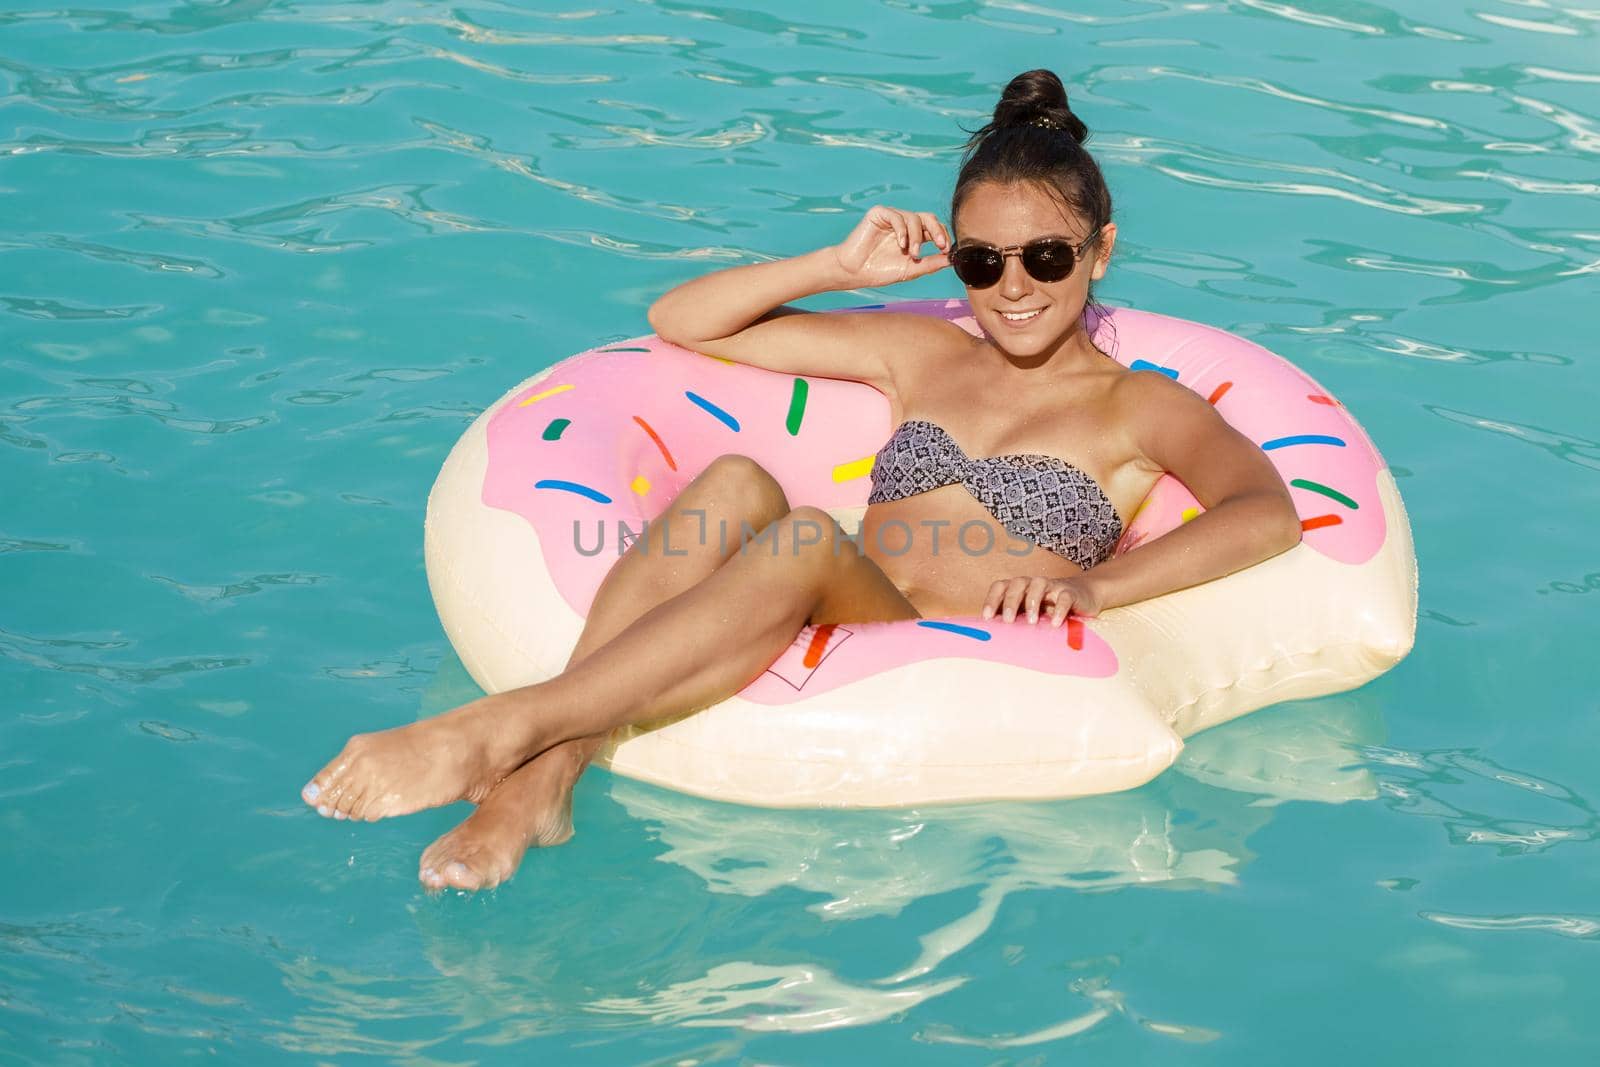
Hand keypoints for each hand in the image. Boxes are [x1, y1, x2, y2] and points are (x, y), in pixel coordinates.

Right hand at [830, 206, 950, 287]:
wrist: (854, 272)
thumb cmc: (880, 271)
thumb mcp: (911, 269)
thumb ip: (931, 263)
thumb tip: (953, 260)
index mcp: (913, 235)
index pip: (934, 228)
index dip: (943, 236)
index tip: (946, 249)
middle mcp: (904, 224)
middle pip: (928, 218)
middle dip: (937, 231)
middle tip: (940, 245)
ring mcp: (891, 217)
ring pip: (914, 218)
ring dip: (917, 236)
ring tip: (912, 253)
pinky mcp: (879, 214)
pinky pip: (896, 216)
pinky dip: (902, 230)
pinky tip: (900, 244)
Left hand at [980, 576, 1102, 625]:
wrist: (1085, 594)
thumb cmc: (1050, 606)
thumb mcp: (1031, 612)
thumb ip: (1016, 619)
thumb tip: (992, 637)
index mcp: (1020, 587)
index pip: (1001, 586)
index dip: (992, 600)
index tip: (987, 618)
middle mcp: (1033, 583)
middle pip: (1018, 583)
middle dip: (1011, 601)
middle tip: (1009, 621)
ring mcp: (1053, 586)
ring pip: (1039, 584)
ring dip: (1033, 602)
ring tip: (1031, 622)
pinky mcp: (1070, 593)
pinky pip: (1064, 597)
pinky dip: (1059, 610)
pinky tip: (1054, 624)